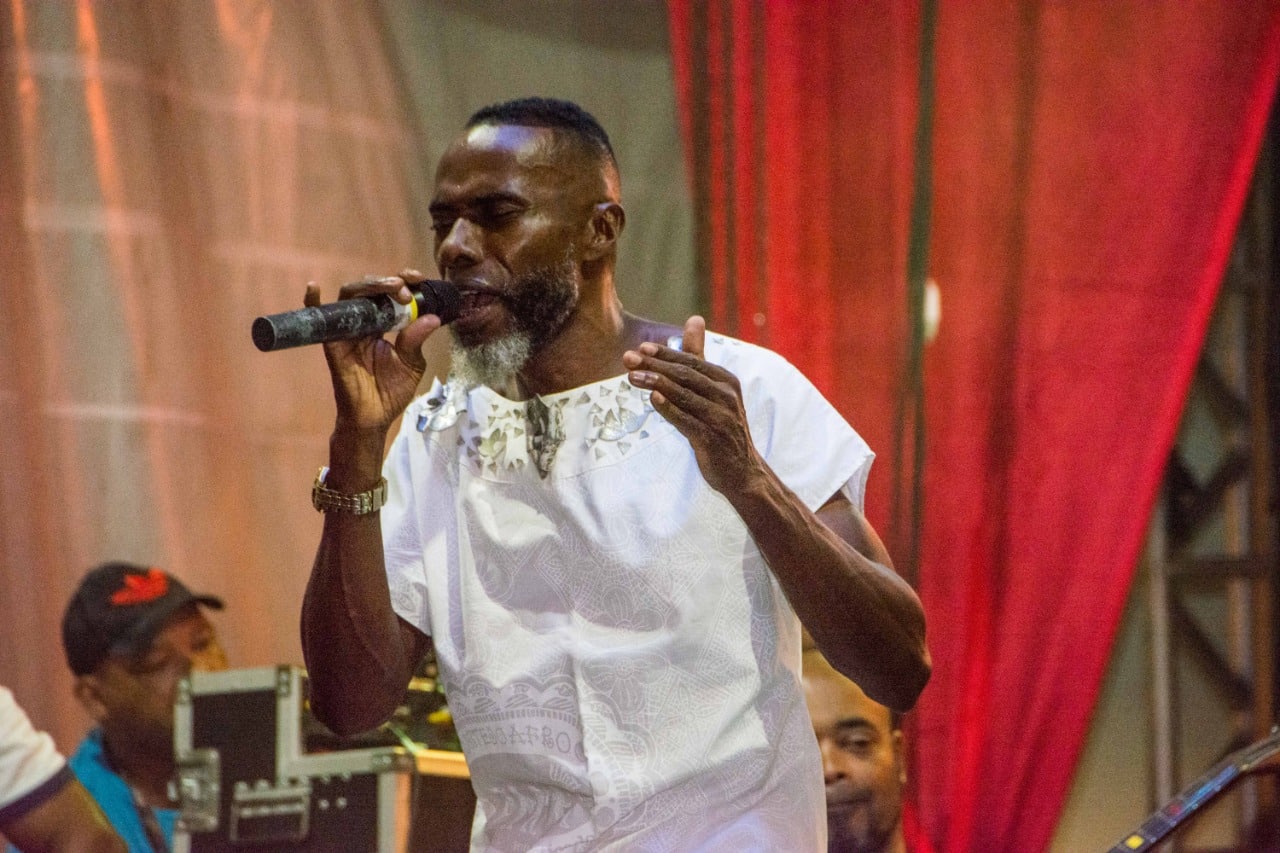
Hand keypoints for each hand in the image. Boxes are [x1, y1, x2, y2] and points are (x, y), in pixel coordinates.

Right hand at [305, 268, 442, 436]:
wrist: (374, 417)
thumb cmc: (391, 391)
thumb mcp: (412, 364)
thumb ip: (417, 340)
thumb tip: (431, 317)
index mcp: (385, 324)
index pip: (391, 294)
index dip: (404, 281)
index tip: (418, 278)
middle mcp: (365, 322)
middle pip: (371, 289)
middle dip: (389, 283)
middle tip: (405, 289)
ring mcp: (347, 330)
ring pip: (351, 296)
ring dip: (369, 286)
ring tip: (391, 287)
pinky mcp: (333, 343)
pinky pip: (320, 319)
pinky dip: (313, 302)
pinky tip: (314, 288)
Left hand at [622, 316, 763, 494]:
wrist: (742, 471)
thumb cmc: (721, 425)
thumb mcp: (714, 388)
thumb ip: (700, 355)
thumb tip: (694, 319)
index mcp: (725, 381)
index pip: (691, 361)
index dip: (665, 353)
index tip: (641, 347)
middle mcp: (726, 396)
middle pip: (686, 375)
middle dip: (655, 364)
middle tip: (628, 358)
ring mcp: (720, 418)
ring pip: (685, 395)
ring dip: (657, 384)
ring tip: (632, 376)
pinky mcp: (712, 439)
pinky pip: (688, 421)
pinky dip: (670, 409)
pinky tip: (653, 399)